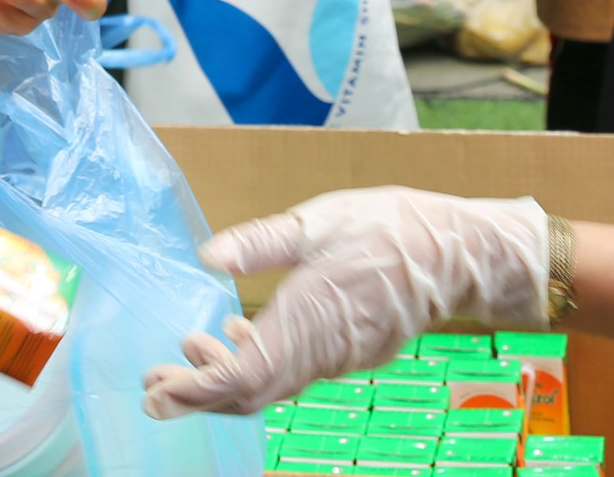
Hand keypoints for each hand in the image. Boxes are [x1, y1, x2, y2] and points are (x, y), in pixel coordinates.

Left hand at [140, 188, 548, 418]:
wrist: (459, 254)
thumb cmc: (390, 228)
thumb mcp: (319, 220)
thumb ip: (261, 242)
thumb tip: (208, 257)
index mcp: (309, 317)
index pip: (244, 374)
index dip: (197, 390)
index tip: (157, 393)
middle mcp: (323, 350)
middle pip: (253, 393)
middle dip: (199, 394)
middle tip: (154, 385)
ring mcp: (339, 357)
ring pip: (273, 385)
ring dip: (226, 378)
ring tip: (188, 350)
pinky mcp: (351, 353)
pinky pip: (295, 372)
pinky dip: (258, 365)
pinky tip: (239, 337)